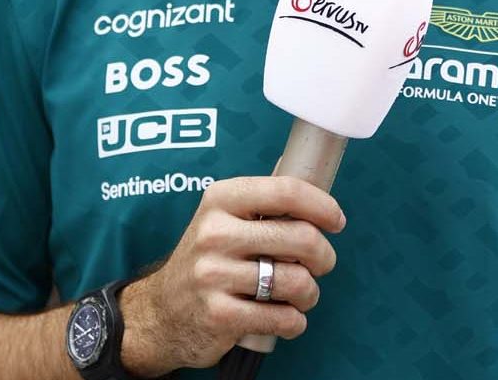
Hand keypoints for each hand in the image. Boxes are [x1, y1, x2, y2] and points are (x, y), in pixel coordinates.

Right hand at [120, 176, 344, 374]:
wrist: (160, 313)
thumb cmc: (207, 260)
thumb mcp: (223, 218)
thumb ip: (264, 202)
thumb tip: (312, 176)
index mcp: (222, 200)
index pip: (287, 191)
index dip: (323, 206)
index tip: (336, 221)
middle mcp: (215, 233)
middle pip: (303, 238)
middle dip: (324, 256)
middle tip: (320, 265)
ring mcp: (213, 275)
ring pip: (297, 281)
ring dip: (310, 293)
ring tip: (300, 295)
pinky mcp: (219, 315)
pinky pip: (283, 318)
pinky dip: (295, 321)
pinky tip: (286, 317)